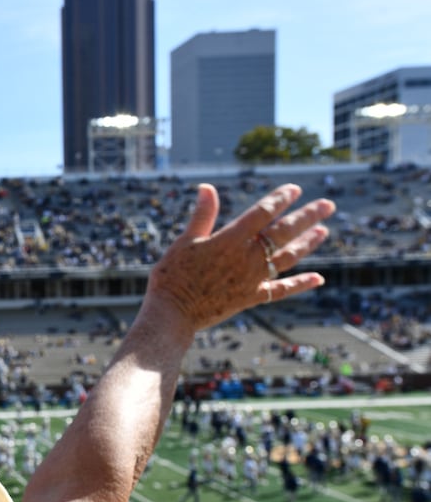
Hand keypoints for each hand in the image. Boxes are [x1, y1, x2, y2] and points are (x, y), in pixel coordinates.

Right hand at [146, 183, 332, 336]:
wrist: (172, 313)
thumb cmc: (173, 275)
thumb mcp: (185, 241)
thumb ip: (202, 215)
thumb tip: (207, 187)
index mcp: (230, 239)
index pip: (262, 213)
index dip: (280, 199)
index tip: (295, 189)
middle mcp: (247, 257)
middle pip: (284, 232)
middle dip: (307, 216)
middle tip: (328, 205)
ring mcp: (253, 278)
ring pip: (288, 257)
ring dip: (307, 244)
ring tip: (323, 232)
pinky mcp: (252, 297)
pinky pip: (282, 290)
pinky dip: (301, 284)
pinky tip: (318, 279)